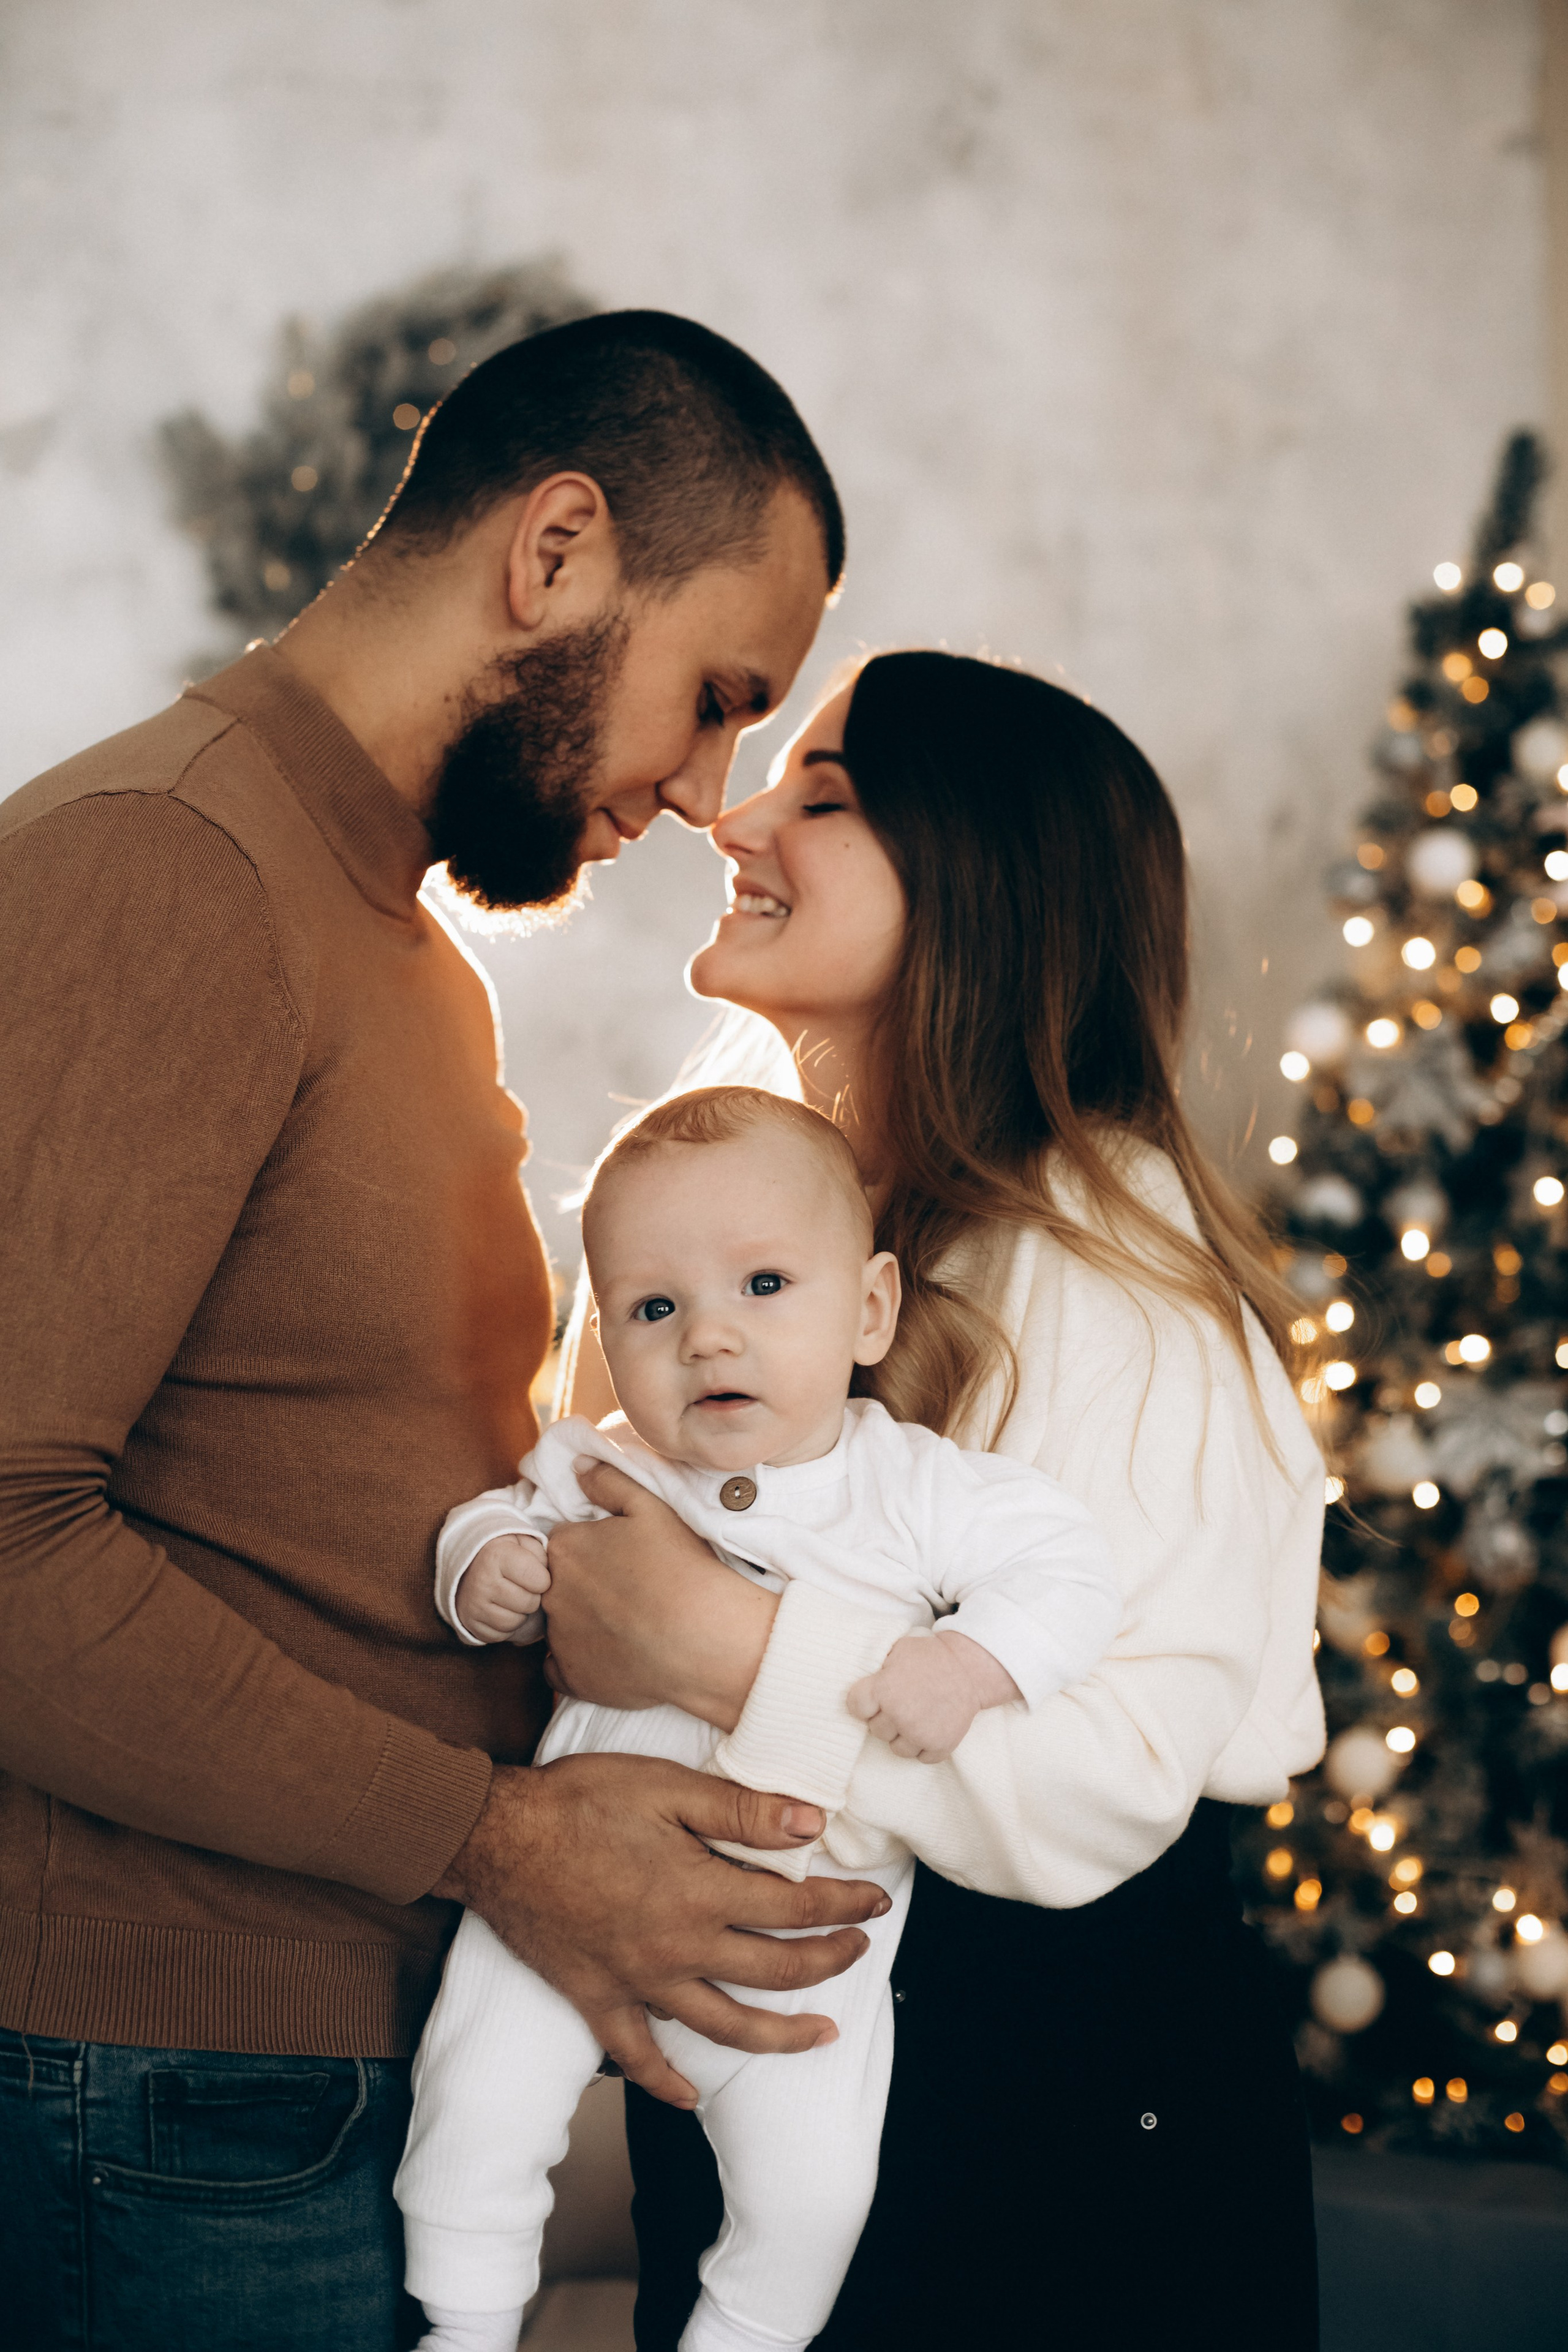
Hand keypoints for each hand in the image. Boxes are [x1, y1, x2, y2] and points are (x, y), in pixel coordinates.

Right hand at [432, 1754, 890, 2105]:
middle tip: (859, 1948)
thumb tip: (812, 1822)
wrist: (493, 1838)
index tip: (875, 1901)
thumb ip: (742, 1811)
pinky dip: (667, 2080)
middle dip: (829, 1962)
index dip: (844, 1905)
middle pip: (776, 1971)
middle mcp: (678, 1950)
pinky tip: (692, 2091)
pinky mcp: (597, 2001)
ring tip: (821, 2033)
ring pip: (725, 2026)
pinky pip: (639, 2057)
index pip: (797, 1908)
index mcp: (700, 1892)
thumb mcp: (666, 1787)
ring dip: (781, 2035)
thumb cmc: (579, 1802)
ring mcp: (638, 1983)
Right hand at [455, 1534, 550, 1642]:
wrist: (468, 1565)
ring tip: (513, 1598)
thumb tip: (552, 1580)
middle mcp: (482, 1581)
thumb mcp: (522, 1541)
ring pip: (515, 1623)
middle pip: (529, 1604)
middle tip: (523, 1587)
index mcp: (497, 1555)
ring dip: (520, 1613)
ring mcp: (474, 1604)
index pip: (539, 1580)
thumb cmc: (504, 1553)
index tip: (536, 1574)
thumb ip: (541, 1553)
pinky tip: (501, 1609)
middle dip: (532, 1597)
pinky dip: (505, 1627)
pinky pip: (500, 1635)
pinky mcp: (470, 1624)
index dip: (543, 1579)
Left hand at [544, 1463, 776, 1728]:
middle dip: (584, 1587)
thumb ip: (607, 1481)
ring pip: (559, 1625)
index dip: (593, 1552)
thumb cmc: (681, 1567)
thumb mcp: (651, 1507)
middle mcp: (550, 1593)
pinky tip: (612, 1655)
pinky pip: (561, 1669)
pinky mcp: (572, 1679)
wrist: (703, 1638)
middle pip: (556, 1584)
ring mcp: (559, 1639)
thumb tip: (577, 1468)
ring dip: (581, 1623)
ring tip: (627, 1625)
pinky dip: (579, 1663)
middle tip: (628, 1593)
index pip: (563, 1545)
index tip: (621, 1562)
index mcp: (565, 1549)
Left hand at [847, 1629, 1021, 1761]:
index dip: (864, 1702)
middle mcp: (898, 1715)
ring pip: (897, 1749)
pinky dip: (926, 1747)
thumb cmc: (931, 1656)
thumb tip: (862, 1684)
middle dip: (886, 1719)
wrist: (970, 1668)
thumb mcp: (898, 1651)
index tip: (874, 1699)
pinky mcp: (940, 1746)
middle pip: (876, 1730)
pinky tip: (931, 1729)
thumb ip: (878, 1670)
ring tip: (916, 1718)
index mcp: (883, 1690)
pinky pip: (922, 1758)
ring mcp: (919, 1733)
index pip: (855, 1707)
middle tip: (902, 1704)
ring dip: (904, 1736)